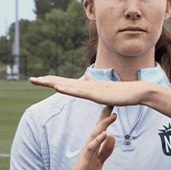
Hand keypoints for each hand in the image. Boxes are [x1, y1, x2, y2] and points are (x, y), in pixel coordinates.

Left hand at [31, 73, 151, 107]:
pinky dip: (67, 89)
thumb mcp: (105, 89)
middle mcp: (88, 85)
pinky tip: (58, 88)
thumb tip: (87, 75)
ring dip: (53, 83)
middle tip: (31, 79)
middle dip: (47, 80)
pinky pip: (79, 92)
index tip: (39, 79)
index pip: (67, 82)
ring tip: (39, 80)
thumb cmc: (123, 92)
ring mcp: (92, 89)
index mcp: (88, 86)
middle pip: (63, 82)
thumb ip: (95, 82)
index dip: (53, 80)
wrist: (138, 92)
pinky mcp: (97, 94)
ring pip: (69, 86)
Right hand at [52, 105, 116, 169]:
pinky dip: (98, 140)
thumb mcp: (100, 161)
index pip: (100, 129)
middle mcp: (89, 146)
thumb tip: (112, 136)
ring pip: (94, 135)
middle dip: (105, 116)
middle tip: (113, 103)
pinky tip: (105, 134)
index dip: (106, 117)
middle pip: (98, 127)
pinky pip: (91, 148)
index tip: (113, 106)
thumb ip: (106, 149)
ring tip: (112, 115)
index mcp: (93, 146)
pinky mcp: (84, 160)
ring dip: (103, 125)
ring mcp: (86, 152)